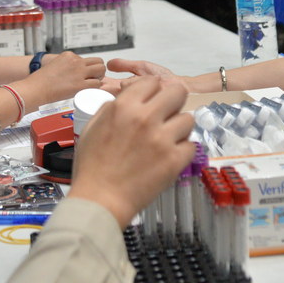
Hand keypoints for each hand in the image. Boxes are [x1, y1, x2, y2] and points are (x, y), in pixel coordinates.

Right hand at [21, 51, 104, 109]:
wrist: (36, 88)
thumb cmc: (41, 81)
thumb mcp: (55, 65)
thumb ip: (67, 66)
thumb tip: (75, 74)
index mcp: (69, 55)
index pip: (87, 59)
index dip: (86, 68)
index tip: (81, 76)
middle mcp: (76, 61)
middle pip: (98, 61)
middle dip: (97, 70)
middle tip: (92, 79)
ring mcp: (79, 72)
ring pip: (101, 70)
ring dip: (99, 78)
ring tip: (91, 85)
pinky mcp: (80, 84)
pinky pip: (97, 83)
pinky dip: (95, 88)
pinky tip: (88, 91)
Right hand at [69, 76, 194, 227]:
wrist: (100, 200)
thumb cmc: (92, 166)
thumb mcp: (93, 126)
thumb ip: (113, 106)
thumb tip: (129, 97)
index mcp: (124, 107)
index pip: (152, 82)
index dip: (152, 91)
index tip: (152, 100)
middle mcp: (146, 118)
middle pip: (178, 92)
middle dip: (173, 102)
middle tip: (166, 115)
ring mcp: (163, 139)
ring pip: (187, 119)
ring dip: (178, 128)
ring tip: (166, 140)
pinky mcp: (174, 160)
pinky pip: (190, 145)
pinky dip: (182, 151)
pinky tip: (168, 157)